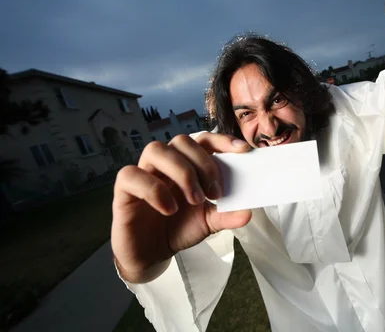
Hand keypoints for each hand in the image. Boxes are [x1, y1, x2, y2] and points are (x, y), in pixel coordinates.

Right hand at [111, 133, 250, 283]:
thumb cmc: (178, 228)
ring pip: (156, 149)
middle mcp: (165, 164)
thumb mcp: (208, 222)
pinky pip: (131, 174)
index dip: (222, 140)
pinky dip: (153, 189)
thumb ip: (227, 215)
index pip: (203, 140)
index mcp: (188, 164)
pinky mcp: (124, 190)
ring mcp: (144, 173)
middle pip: (181, 141)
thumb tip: (248, 212)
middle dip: (203, 164)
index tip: (243, 150)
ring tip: (194, 200)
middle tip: (214, 193)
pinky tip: (168, 209)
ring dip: (181, 172)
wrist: (152, 255)